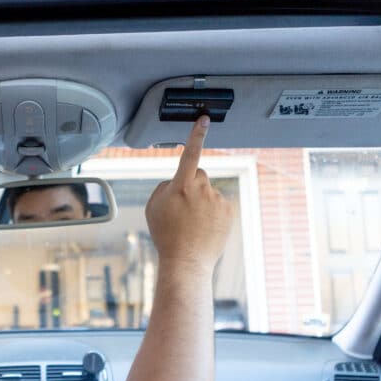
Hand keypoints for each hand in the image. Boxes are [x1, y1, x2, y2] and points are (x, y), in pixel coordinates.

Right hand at [145, 115, 233, 273]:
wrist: (186, 261)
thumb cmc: (166, 234)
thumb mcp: (152, 207)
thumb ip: (164, 186)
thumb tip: (177, 180)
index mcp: (180, 186)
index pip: (190, 154)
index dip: (196, 135)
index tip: (204, 119)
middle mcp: (201, 189)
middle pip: (198, 175)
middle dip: (191, 184)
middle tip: (182, 208)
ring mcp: (217, 200)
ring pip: (208, 191)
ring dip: (201, 202)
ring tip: (192, 224)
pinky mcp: (228, 211)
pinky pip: (218, 203)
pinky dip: (212, 213)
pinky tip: (204, 228)